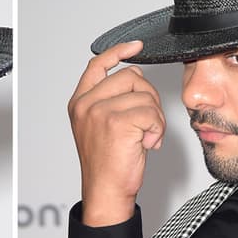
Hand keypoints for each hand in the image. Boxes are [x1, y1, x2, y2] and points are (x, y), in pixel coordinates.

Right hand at [67, 40, 165, 226]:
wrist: (105, 191)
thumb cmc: (107, 163)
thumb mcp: (100, 125)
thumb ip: (110, 99)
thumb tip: (134, 74)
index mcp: (80, 102)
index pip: (98, 64)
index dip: (118, 51)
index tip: (135, 46)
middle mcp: (86, 104)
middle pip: (131, 77)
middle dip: (148, 98)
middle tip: (146, 124)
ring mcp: (99, 112)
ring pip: (144, 95)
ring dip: (154, 118)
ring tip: (145, 138)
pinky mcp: (117, 122)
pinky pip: (151, 113)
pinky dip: (157, 130)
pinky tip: (147, 144)